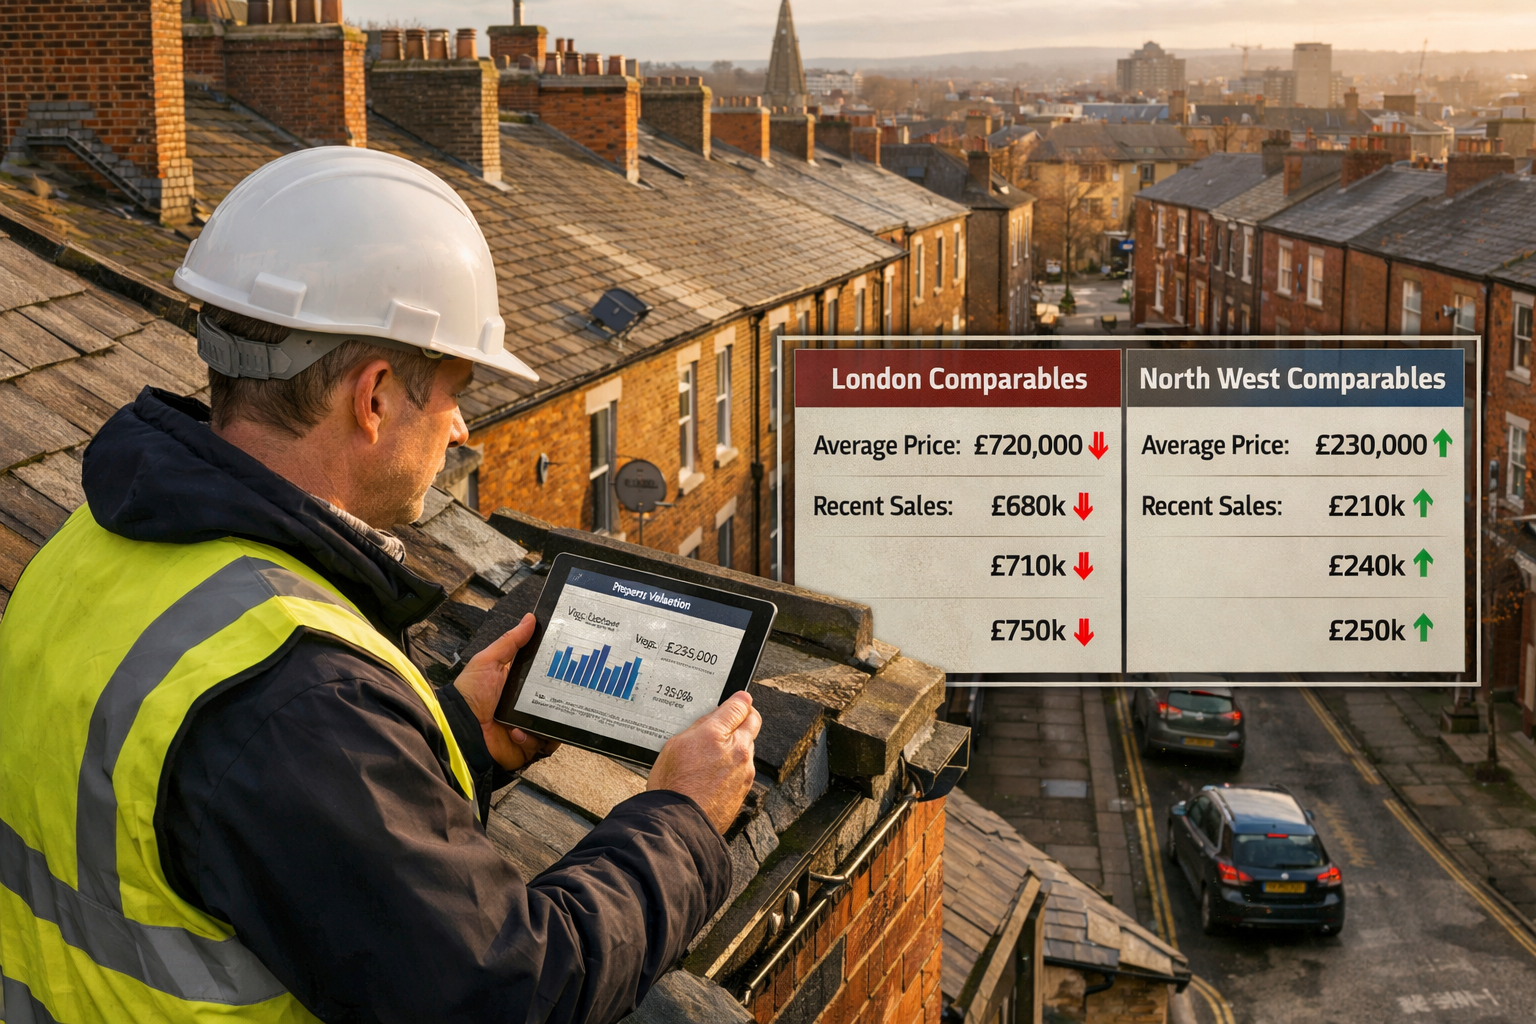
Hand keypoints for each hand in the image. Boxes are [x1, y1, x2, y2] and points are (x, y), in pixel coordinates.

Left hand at [453, 613, 560, 769]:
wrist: (459, 728)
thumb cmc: (470, 694)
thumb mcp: (489, 661)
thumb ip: (510, 641)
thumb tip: (530, 618)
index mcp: (522, 684)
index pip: (549, 676)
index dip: (561, 671)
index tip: (570, 663)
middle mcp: (529, 705)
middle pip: (558, 700)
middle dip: (564, 699)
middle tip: (564, 693)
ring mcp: (530, 726)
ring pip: (557, 724)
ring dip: (549, 721)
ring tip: (535, 717)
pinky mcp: (529, 745)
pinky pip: (545, 744)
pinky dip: (534, 739)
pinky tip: (517, 732)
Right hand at [648, 691, 759, 833]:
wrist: (679, 823)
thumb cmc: (672, 786)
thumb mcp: (675, 745)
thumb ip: (700, 726)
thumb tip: (715, 716)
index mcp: (719, 735)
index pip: (740, 706)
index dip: (739, 700)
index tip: (738, 700)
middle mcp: (739, 752)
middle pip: (753, 723)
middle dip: (745, 718)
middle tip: (733, 719)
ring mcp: (745, 773)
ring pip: (748, 748)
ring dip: (738, 746)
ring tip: (714, 755)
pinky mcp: (744, 790)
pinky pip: (744, 770)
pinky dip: (735, 767)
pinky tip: (716, 775)